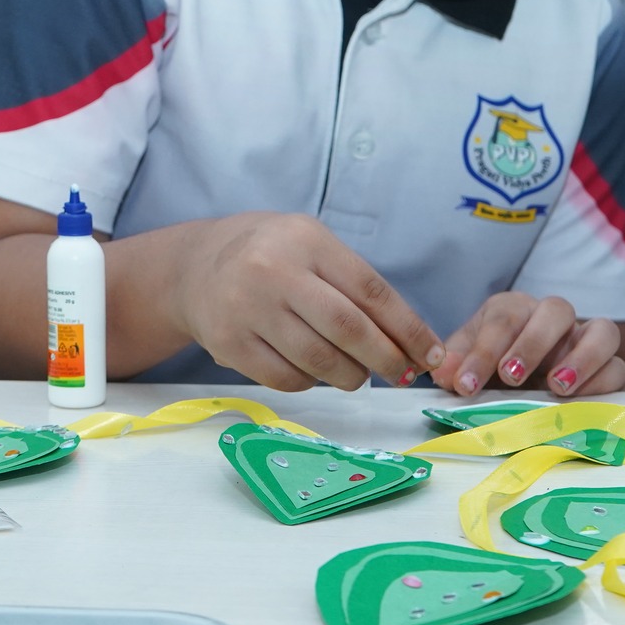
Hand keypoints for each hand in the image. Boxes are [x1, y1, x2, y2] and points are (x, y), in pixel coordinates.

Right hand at [170, 212, 443, 391]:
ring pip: (319, 361)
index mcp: (305, 240)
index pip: (370, 290)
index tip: (431, 353)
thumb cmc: (270, 255)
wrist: (194, 267)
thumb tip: (408, 343)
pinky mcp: (229, 344)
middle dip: (385, 358)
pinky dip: (312, 383)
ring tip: (357, 374)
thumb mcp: (310, 245)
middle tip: (401, 373)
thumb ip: (354, 285)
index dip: (407, 328)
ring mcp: (247, 309)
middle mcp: (274, 271)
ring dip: (351, 376)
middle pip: (348, 329)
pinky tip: (315, 372)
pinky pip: (287, 379)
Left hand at [433, 292, 624, 397]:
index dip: (483, 350)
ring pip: (602, 331)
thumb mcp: (469, 365)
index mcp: (515, 309)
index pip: (503, 317)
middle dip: (533, 343)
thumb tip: (443, 373)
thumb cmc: (494, 368)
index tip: (466, 383)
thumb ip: (456, 366)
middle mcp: (554, 319)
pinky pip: (619, 368)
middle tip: (510, 377)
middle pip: (556, 310)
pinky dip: (602, 383)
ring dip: (581, 359)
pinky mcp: (610, 369)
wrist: (525, 386)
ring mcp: (587, 341)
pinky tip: (580, 402)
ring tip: (556, 388)